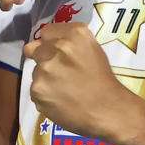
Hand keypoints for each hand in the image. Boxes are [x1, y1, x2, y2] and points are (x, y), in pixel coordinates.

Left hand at [25, 21, 142, 142]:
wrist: (109, 111)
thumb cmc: (104, 81)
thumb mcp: (92, 49)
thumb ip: (69, 40)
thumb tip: (49, 41)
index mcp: (73, 35)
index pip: (46, 32)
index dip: (49, 43)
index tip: (55, 52)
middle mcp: (55, 49)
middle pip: (34, 50)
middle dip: (43, 59)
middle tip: (59, 72)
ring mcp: (43, 71)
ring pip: (35, 72)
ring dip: (45, 79)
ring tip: (64, 90)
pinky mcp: (37, 91)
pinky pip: (35, 90)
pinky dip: (45, 95)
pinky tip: (61, 101)